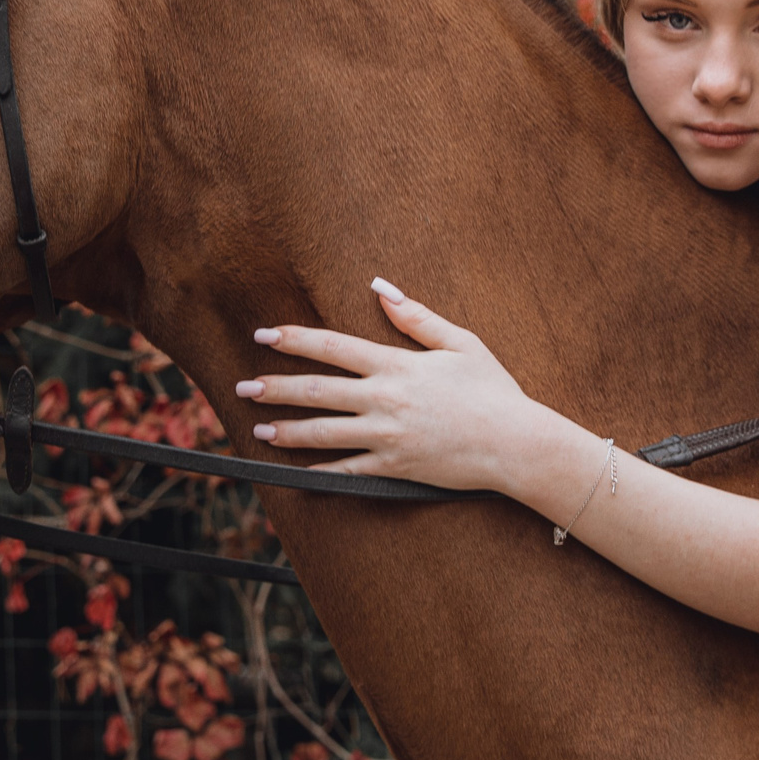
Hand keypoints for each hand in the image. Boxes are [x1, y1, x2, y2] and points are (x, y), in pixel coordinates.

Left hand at [233, 278, 553, 490]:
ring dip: (287, 430)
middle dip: (276, 388)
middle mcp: (385, 401)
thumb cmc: (493, 390)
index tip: (264, 335)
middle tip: (242, 386)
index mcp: (397, 366)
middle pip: (318, 391)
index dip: (294, 340)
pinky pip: (349, 470)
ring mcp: (387, 437)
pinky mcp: (395, 468)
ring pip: (324, 433)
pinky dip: (321, 470)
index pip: (333, 347)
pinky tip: (298, 469)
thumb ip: (416, 316)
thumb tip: (380, 289)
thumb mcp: (460, 342)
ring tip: (259, 429)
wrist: (516, 444)